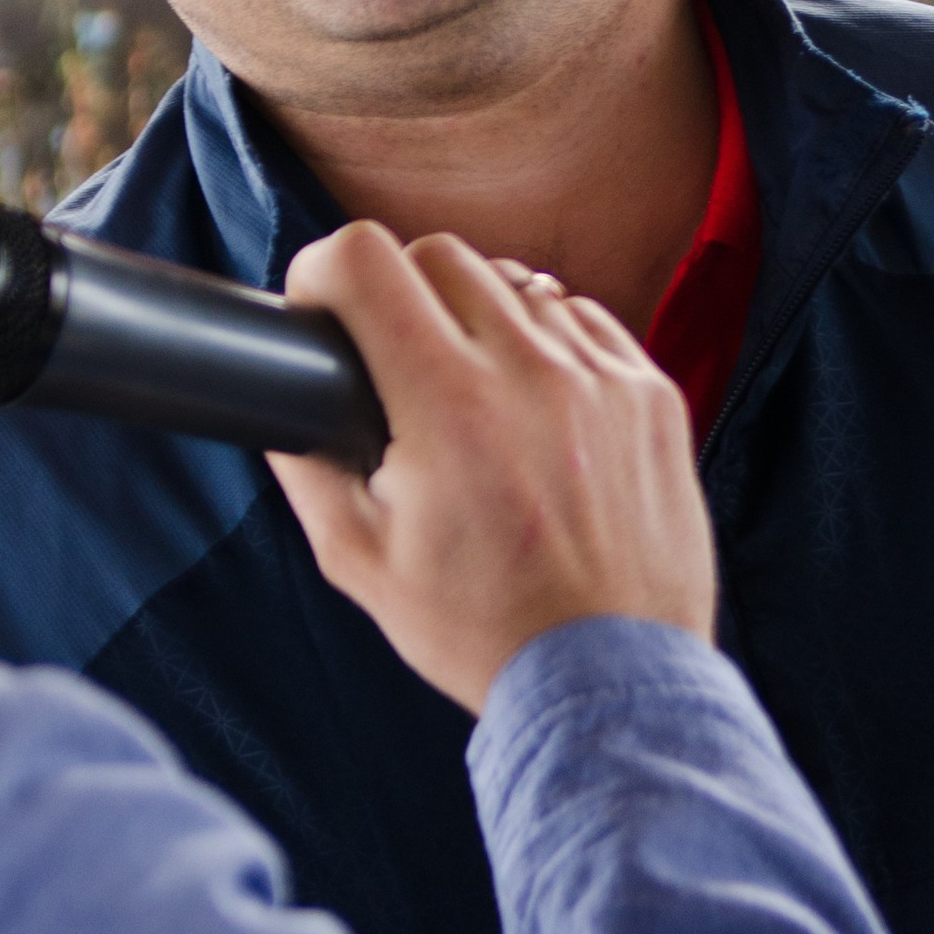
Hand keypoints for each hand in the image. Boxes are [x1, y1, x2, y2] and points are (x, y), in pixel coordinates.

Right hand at [265, 225, 716, 712]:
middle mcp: (531, 373)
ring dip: (474, 314)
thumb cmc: (480, 629)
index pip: (370, 262)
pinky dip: (545, 341)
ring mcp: (602, 376)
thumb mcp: (360, 562)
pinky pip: (582, 318)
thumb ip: (307, 468)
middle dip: (396, 290)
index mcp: (449, 408)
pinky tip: (531, 401)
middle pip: (439, 255)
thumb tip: (281, 400)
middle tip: (387, 350)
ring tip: (466, 383)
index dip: (325, 269)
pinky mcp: (653, 391)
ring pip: (514, 280)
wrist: (610, 679)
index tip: (321, 304)